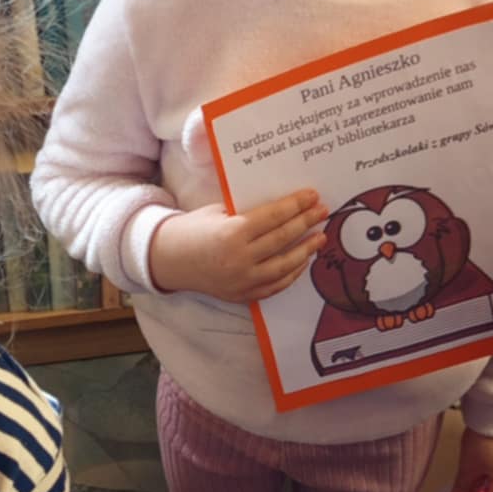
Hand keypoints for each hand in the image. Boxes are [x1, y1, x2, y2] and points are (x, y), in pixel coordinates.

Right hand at [148, 193, 326, 302]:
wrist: (170, 260)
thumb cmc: (194, 230)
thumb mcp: (219, 212)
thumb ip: (248, 212)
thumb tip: (284, 206)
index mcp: (232, 233)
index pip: (274, 217)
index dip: (296, 205)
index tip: (312, 196)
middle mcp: (239, 259)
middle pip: (283, 238)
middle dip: (306, 222)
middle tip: (322, 211)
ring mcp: (242, 280)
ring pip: (285, 265)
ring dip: (306, 250)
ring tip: (320, 237)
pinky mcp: (242, 294)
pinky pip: (275, 285)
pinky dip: (292, 273)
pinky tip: (302, 260)